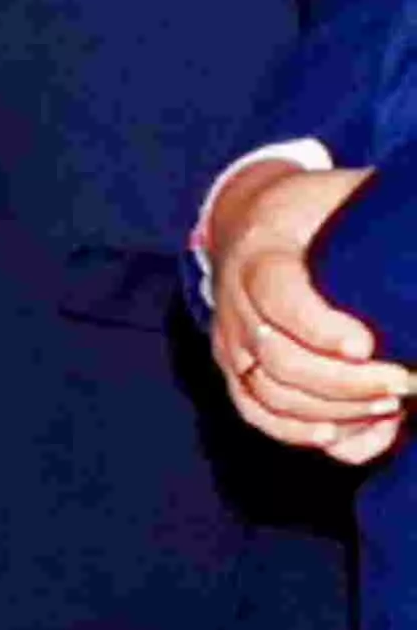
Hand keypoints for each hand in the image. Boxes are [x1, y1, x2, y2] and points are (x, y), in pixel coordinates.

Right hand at [206, 158, 409, 459]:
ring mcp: (230, 339)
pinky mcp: (235, 367)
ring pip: (268, 392)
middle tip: (402, 383)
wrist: (248, 219)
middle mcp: (233, 301)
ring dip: (332, 411)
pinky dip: (298, 432)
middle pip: (275, 356)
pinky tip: (343, 434)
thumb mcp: (343, 195)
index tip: (368, 346)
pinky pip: (256, 412)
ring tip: (389, 406)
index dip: (318, 327)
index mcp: (259, 252)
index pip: (276, 295)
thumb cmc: (312, 209)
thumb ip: (382, 210)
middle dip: (344, 382)